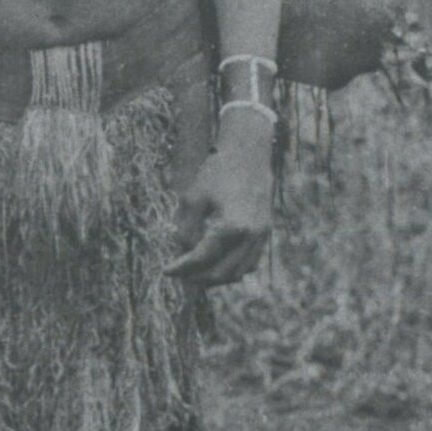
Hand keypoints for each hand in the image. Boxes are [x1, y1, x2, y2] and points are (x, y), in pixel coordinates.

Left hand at [166, 131, 272, 286]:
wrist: (249, 153)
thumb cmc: (218, 171)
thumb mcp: (193, 197)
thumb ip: (186, 229)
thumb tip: (182, 252)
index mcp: (231, 226)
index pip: (202, 257)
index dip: (181, 267)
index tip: (166, 271)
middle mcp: (250, 235)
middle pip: (221, 272)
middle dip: (197, 277)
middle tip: (180, 273)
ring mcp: (261, 235)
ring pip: (239, 272)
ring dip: (216, 277)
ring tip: (196, 273)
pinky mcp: (266, 232)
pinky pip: (251, 262)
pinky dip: (233, 268)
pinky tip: (217, 263)